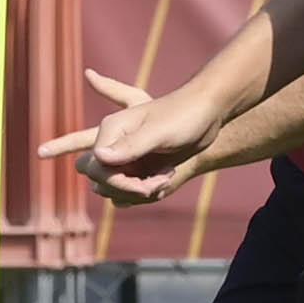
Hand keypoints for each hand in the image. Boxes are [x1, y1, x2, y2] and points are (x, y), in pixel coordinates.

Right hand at [57, 70, 212, 205]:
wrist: (206, 112)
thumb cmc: (184, 116)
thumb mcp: (159, 133)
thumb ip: (130, 146)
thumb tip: (99, 157)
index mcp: (112, 129)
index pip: (96, 168)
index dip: (118, 183)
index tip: (145, 188)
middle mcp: (114, 143)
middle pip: (101, 180)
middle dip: (127, 189)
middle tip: (159, 183)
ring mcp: (126, 155)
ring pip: (115, 187)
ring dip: (140, 190)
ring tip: (166, 177)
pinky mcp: (139, 164)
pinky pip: (131, 188)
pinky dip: (147, 189)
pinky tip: (166, 177)